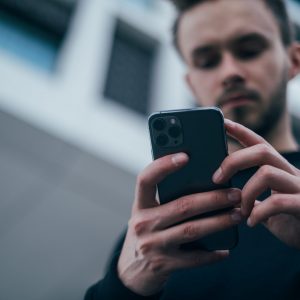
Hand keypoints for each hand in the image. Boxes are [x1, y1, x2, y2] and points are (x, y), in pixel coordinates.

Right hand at [118, 153, 241, 295]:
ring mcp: (152, 245)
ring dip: (219, 221)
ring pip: (192, 229)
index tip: (185, 156)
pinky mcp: (164, 265)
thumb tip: (202, 181)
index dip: (163, 166)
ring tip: (237, 214)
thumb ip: (165, 198)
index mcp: (139, 205)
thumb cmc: (146, 232)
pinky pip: (194, 258)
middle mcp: (142, 223)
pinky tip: (226, 248)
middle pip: (182, 206)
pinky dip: (212, 253)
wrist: (132, 270)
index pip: (145, 179)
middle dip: (212, 198)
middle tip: (235, 193)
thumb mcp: (148, 212)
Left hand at [213, 119, 299, 248]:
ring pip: (267, 173)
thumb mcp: (267, 204)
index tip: (223, 123)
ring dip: (246, 193)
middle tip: (217, 179)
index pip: (260, 144)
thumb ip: (252, 196)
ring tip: (240, 210)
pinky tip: (251, 222)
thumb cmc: (289, 221)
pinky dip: (259, 212)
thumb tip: (225, 191)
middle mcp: (292, 173)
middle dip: (234, 161)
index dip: (241, 131)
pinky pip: (278, 201)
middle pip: (262, 151)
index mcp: (281, 170)